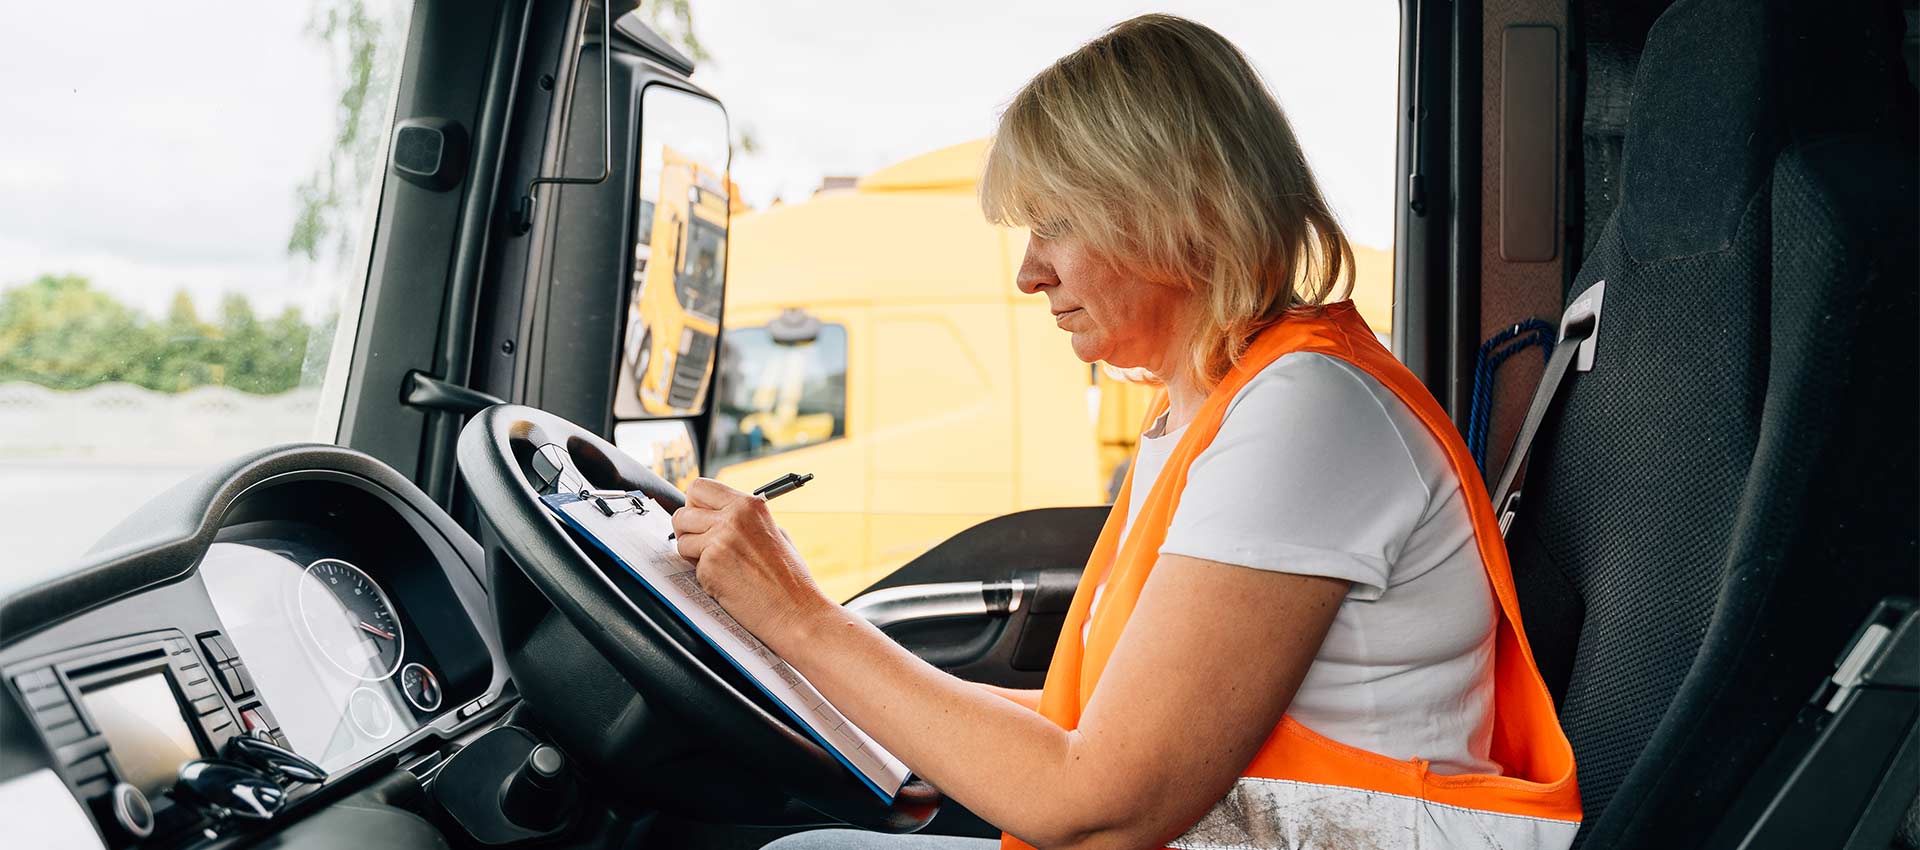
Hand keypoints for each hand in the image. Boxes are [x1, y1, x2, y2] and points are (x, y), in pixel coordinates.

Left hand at [669, 478, 830, 646]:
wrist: (796, 611)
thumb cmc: (790, 579)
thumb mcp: (774, 533)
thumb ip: (744, 519)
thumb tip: (716, 514)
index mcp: (749, 505)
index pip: (700, 488)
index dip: (694, 504)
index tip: (699, 516)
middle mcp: (733, 518)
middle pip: (683, 513)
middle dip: (686, 530)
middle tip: (700, 544)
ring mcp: (720, 541)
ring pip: (681, 541)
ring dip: (692, 555)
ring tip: (719, 566)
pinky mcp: (710, 566)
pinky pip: (690, 566)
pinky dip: (703, 576)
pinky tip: (726, 582)